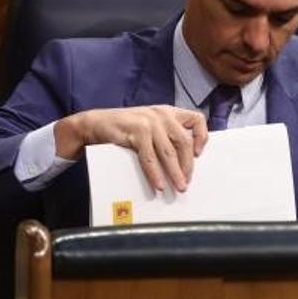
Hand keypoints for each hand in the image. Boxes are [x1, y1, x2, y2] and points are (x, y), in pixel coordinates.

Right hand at [54, 106, 207, 191]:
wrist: (95, 124)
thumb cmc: (125, 129)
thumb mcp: (150, 127)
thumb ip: (166, 136)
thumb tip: (184, 163)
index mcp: (169, 112)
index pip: (197, 119)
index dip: (202, 136)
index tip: (199, 154)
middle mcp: (162, 115)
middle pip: (183, 142)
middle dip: (187, 165)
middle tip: (186, 182)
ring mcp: (149, 122)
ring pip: (169, 152)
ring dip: (175, 173)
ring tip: (178, 186)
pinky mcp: (136, 131)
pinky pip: (150, 157)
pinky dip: (155, 173)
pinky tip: (158, 183)